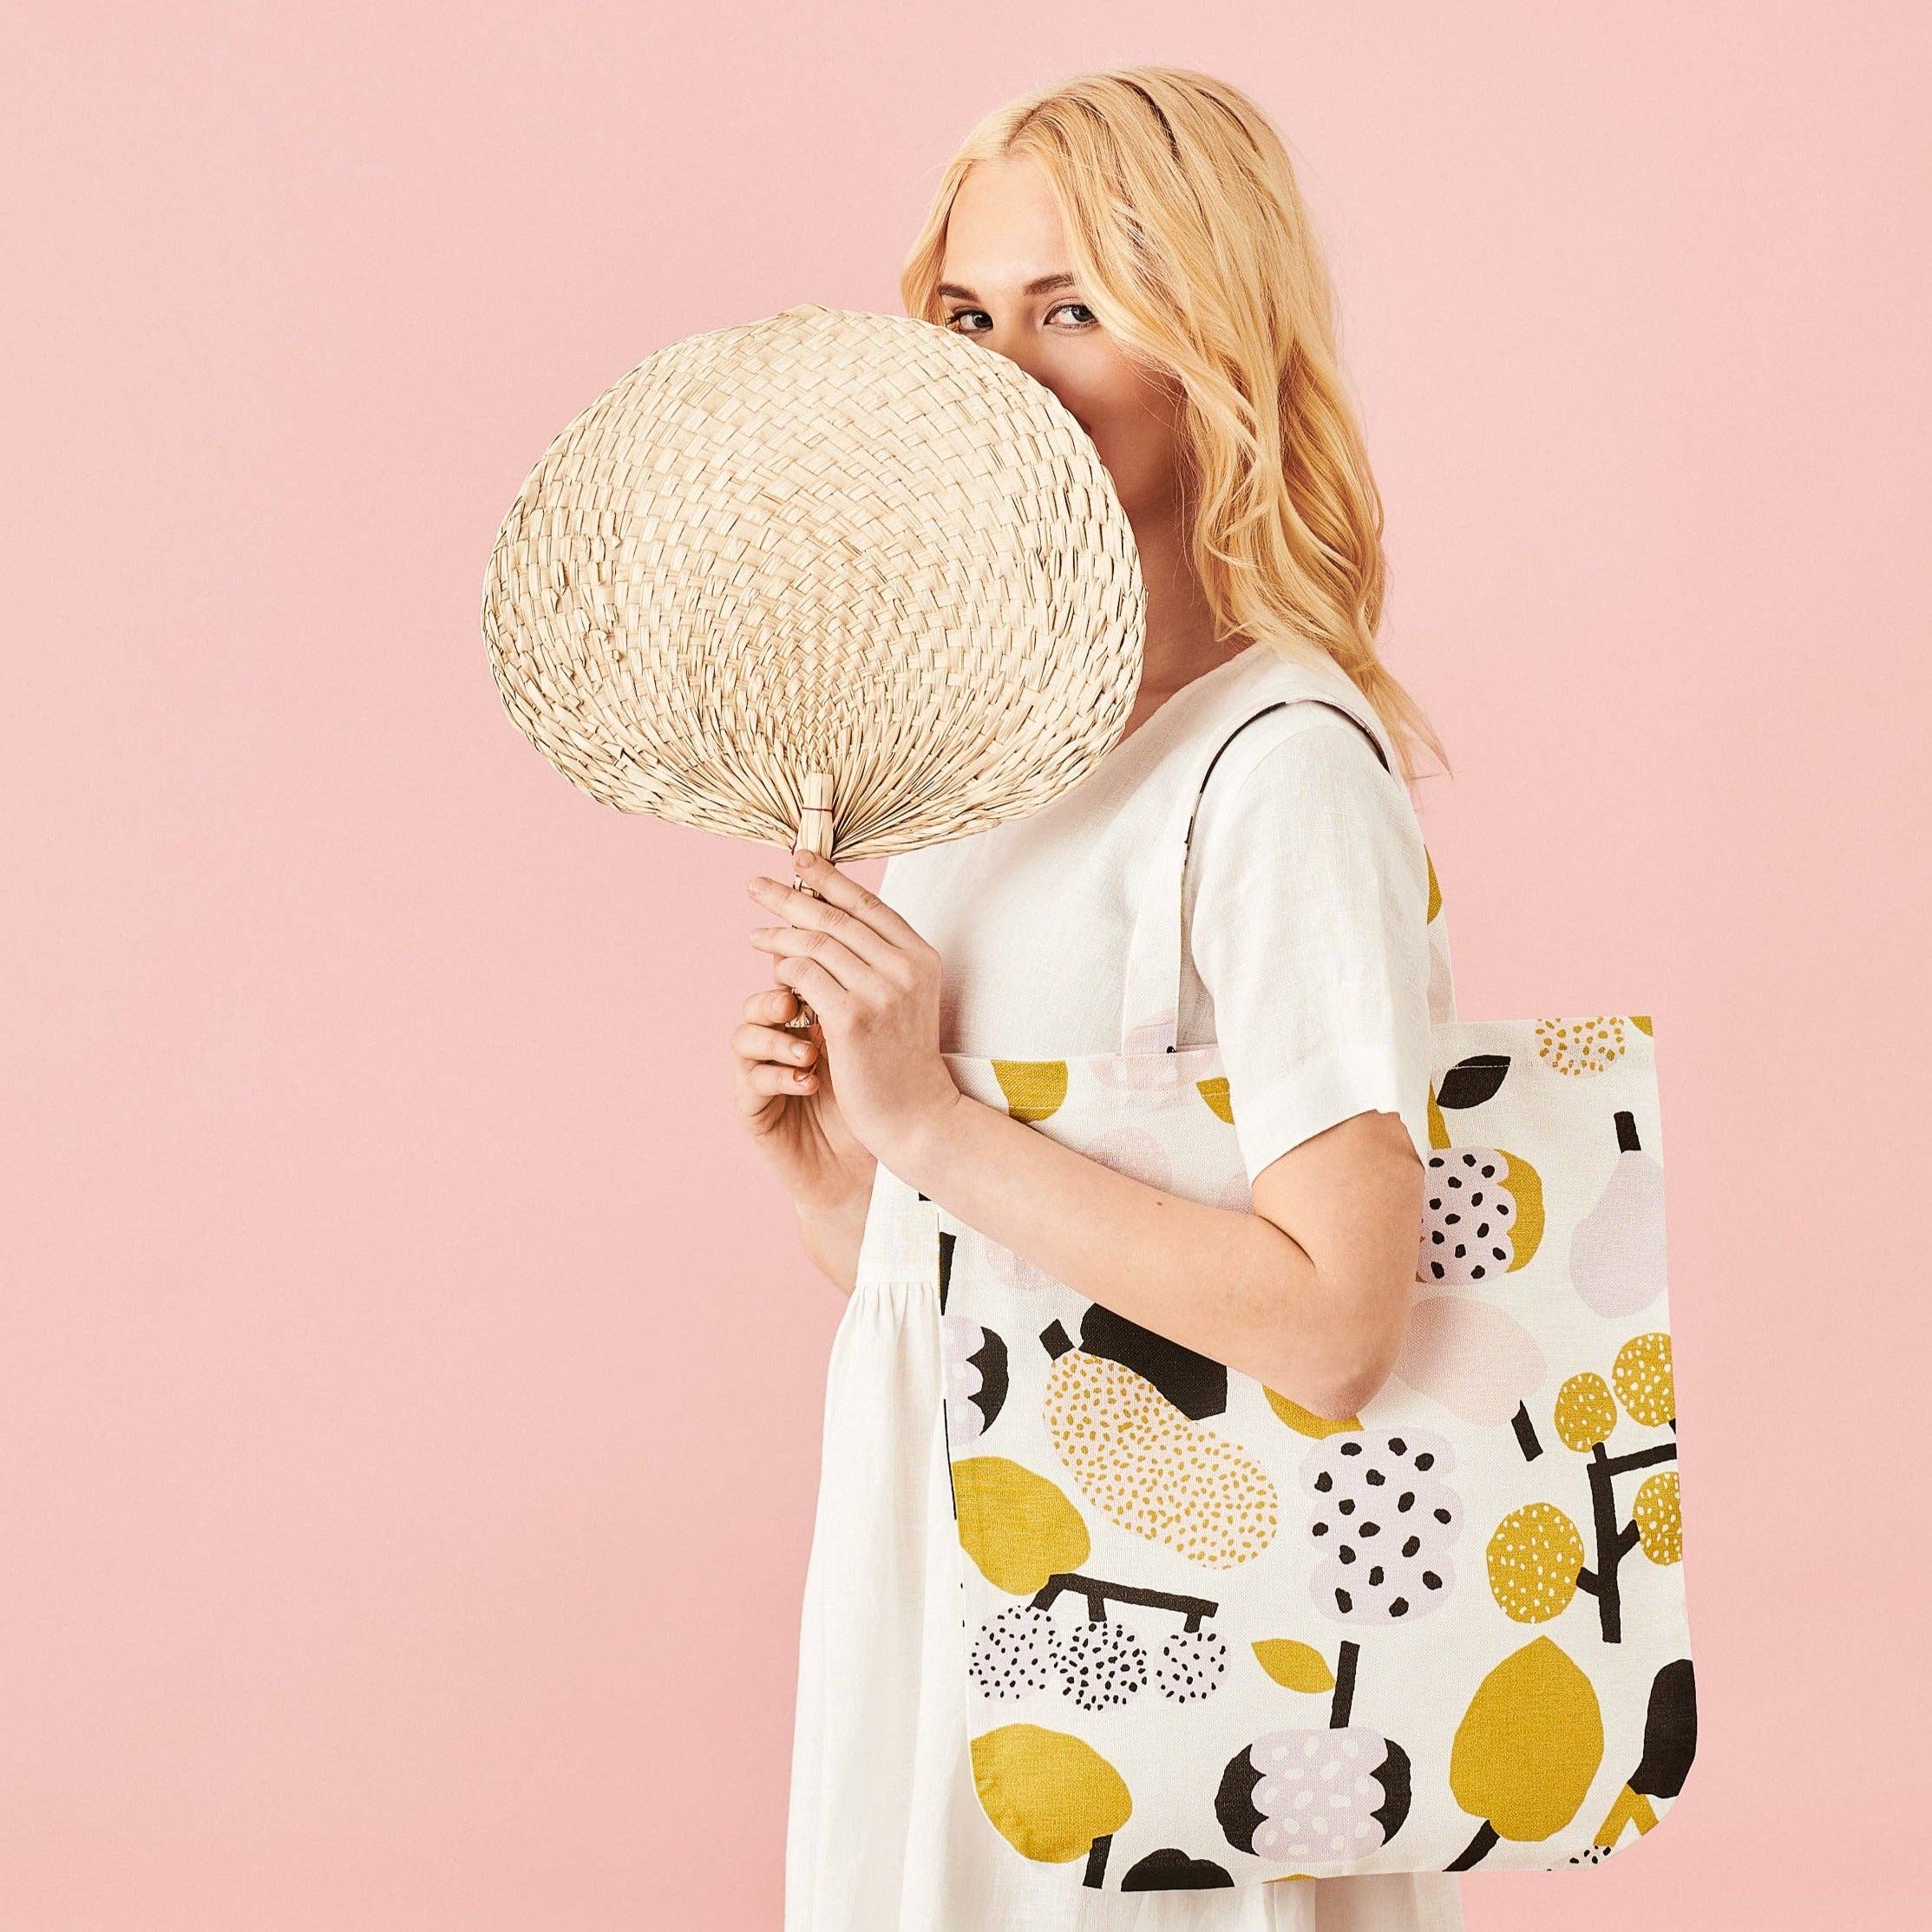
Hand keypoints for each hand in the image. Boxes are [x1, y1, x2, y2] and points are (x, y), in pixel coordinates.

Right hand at [729, 977, 877, 1216]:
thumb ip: (861, 1002)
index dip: (793, 967)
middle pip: (757, 1000)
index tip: (820, 967)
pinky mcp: (754, 1106)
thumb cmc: (874, 1095)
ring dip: (775, 1040)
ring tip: (809, 1055)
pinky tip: (808, 1082)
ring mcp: (762, 1071)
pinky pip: (751, 1080)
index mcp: (805, 1017)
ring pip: (744, 1036)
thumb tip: (870, 946)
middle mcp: (778, 1039)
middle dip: (774, 998)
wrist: (871, 1152)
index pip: (786, 979)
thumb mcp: (870, 1042)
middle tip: (795, 1003)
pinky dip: (778, 1077)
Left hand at [745, 850, 961, 1171]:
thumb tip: (816, 921)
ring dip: (780, 935)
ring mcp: (879, 993)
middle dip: (791, 898)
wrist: (917, 1115)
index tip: (799, 860)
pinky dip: (784, 969)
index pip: (868, 904)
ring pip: (816, 943)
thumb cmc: (901, 1058)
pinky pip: (804, 976)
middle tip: (756, 887)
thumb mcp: (902, 998)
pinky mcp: (852, 1020)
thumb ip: (873, 959)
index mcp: (920, 957)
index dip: (830, 879)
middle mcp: (904, 968)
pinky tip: (773, 972)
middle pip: (836, 917)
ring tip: (755, 936)